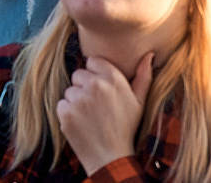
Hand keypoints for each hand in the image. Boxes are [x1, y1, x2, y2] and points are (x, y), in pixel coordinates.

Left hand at [56, 53, 151, 176]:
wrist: (110, 157)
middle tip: (95, 106)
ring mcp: (79, 99)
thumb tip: (149, 54)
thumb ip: (143, 76)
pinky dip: (67, 113)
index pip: (92, 61)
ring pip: (70, 90)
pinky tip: (80, 123)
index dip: (95, 75)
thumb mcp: (139, 102)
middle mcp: (95, 85)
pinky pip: (61, 104)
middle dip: (84, 87)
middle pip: (78, 74)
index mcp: (113, 79)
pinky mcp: (66, 112)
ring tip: (89, 117)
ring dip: (76, 101)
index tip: (101, 90)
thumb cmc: (125, 128)